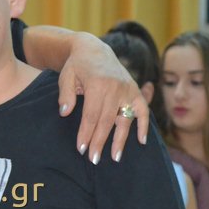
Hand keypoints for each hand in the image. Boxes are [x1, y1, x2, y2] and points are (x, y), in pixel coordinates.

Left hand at [57, 32, 148, 163]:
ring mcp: (127, 89)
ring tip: (115, 157)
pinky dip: (143, 125)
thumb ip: (65, 95)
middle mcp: (115, 88)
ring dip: (120, 140)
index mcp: (97, 84)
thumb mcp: (65, 76)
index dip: (86, 134)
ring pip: (125, 119)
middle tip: (94, 159)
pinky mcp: (135, 90)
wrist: (94, 49)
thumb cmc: (76, 65)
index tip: (81, 149)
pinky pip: (142, 110)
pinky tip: (141, 141)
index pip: (91, 116)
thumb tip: (64, 113)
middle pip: (107, 121)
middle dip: (100, 142)